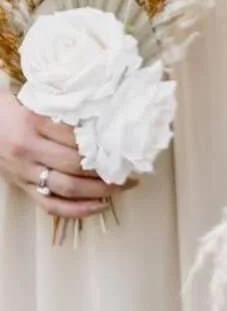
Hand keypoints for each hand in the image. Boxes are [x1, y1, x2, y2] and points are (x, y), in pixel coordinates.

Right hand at [0, 93, 131, 217]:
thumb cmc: (12, 108)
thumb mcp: (35, 100)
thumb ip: (64, 107)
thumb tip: (105, 113)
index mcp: (32, 121)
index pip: (76, 136)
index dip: (103, 142)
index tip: (125, 143)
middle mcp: (28, 148)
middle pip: (75, 164)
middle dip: (107, 169)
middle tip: (130, 168)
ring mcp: (25, 171)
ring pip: (68, 187)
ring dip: (101, 190)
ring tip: (124, 186)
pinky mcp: (22, 187)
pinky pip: (52, 206)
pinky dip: (79, 210)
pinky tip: (102, 205)